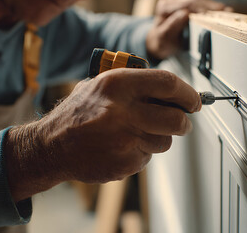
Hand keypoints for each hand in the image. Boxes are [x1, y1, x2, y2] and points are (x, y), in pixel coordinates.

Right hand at [4, 68, 201, 201]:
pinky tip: (123, 146)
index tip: (194, 100)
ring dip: (160, 137)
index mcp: (117, 85)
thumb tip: (171, 91)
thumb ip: (134, 84)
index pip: (168, 84)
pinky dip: (142, 151)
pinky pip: (147, 157)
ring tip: (138, 132)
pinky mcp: (124, 163)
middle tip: (183, 121)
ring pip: (165, 141)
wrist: (52, 146)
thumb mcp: (100, 84)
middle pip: (176, 118)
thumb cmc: (77, 114)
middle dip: (184, 121)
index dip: (188, 93)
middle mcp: (123, 112)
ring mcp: (124, 140)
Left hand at [146, 0, 232, 59]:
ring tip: (227, 11)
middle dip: (210, 6)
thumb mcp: (163, 38)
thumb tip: (184, 14)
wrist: (160, 43)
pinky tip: (223, 11)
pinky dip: (212, 8)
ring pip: (199, 1)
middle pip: (194, 0)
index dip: (199, 8)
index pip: (184, 4)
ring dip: (213, 6)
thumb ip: (172, 26)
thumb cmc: (161, 42)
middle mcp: (172, 0)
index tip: (211, 13)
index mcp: (164, 7)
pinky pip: (201, 4)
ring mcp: (180, 1)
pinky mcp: (187, 5)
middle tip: (225, 12)